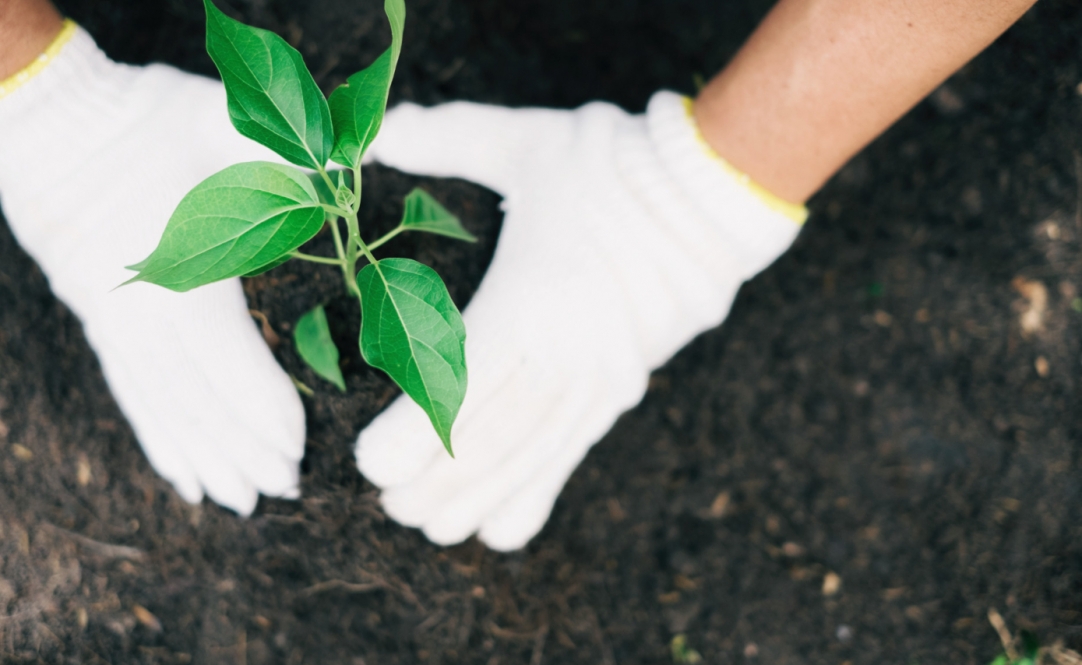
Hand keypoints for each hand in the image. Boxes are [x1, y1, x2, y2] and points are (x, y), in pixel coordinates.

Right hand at [0, 26, 304, 513]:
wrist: (54, 117)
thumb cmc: (151, 119)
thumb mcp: (229, 126)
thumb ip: (295, 158)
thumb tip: (365, 165)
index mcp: (182, 271)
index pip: (227, 362)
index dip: (263, 411)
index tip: (297, 451)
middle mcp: (145, 313)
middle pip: (196, 401)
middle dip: (241, 452)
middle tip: (283, 493)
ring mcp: (117, 323)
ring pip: (163, 408)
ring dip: (201, 457)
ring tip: (234, 502)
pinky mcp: (102, 322)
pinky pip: (130, 393)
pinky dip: (157, 437)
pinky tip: (177, 473)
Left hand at [357, 91, 804, 549]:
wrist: (710, 192)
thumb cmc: (609, 164)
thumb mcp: (524, 141)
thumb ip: (446, 136)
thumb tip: (376, 130)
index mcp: (532, 298)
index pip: (464, 383)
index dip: (415, 434)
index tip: (372, 467)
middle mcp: (567, 353)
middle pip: (492, 438)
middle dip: (437, 483)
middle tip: (392, 508)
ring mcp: (599, 379)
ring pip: (531, 459)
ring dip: (480, 499)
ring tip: (434, 530)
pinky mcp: (619, 390)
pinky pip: (573, 455)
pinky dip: (537, 495)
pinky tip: (502, 532)